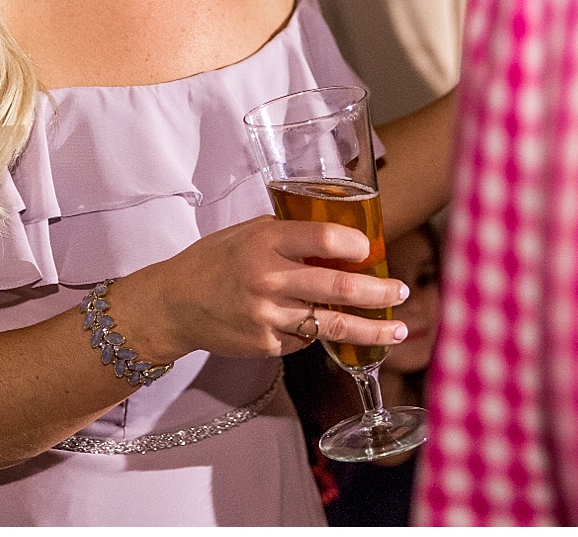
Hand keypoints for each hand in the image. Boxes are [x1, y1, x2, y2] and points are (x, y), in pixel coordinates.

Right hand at [115, 216, 408, 362]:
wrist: (174, 304)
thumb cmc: (214, 261)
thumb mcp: (246, 232)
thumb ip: (287, 233)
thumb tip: (336, 234)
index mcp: (265, 242)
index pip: (321, 238)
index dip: (354, 243)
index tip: (371, 247)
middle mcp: (269, 279)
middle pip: (339, 287)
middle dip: (379, 292)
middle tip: (403, 291)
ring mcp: (269, 316)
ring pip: (332, 324)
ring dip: (372, 330)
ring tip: (399, 331)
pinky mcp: (267, 344)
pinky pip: (306, 338)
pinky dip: (318, 331)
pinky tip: (323, 325)